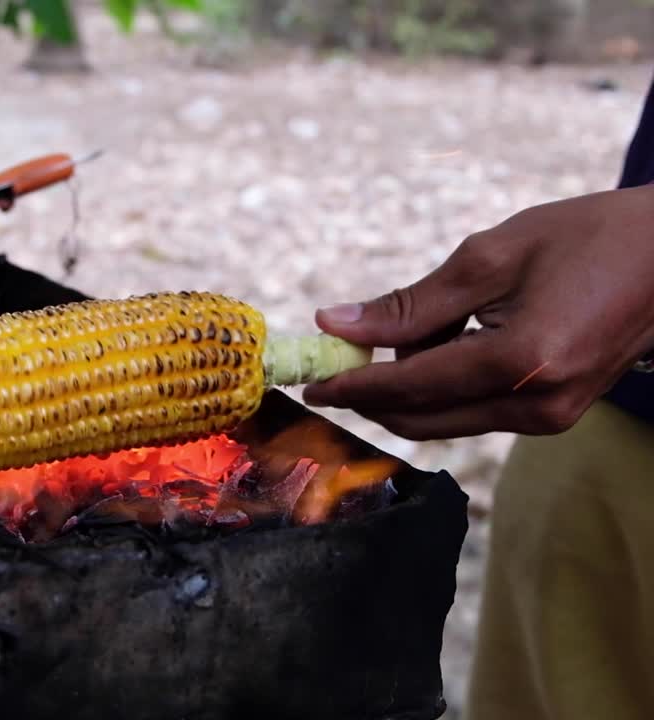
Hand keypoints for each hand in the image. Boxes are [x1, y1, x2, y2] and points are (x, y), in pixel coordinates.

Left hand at [302, 184, 653, 440]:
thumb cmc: (589, 237)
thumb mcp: (490, 257)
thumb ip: (409, 302)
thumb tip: (335, 322)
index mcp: (521, 363)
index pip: (409, 387)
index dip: (352, 384)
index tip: (309, 381)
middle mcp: (535, 406)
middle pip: (420, 418)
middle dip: (373, 390)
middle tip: (343, 349)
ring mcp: (549, 419)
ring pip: (444, 418)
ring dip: (411, 384)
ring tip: (424, 322)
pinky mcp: (554, 416)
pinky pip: (474, 411)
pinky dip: (445, 383)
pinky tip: (453, 338)